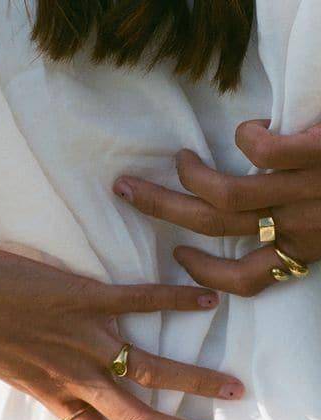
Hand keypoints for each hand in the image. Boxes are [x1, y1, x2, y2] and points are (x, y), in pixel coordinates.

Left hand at [0, 245, 243, 419]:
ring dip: (199, 382)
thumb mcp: (8, 371)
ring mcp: (87, 339)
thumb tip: (57, 381)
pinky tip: (206, 300)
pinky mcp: (88, 300)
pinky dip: (177, 300)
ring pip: (154, 371)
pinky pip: (141, 302)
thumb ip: (39, 380)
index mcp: (56, 398)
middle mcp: (79, 378)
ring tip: (233, 387)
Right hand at [113, 120, 320, 296]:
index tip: (182, 255)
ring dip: (191, 175)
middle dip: (160, 207)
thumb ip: (299, 229)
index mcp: (305, 249)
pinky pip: (261, 151)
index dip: (206, 272)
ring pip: (225, 195)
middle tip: (128, 190)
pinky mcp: (318, 153)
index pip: (247, 280)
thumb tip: (258, 218)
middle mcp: (300, 227)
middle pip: (212, 226)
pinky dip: (246, 136)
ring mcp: (306, 191)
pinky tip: (250, 129)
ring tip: (183, 160)